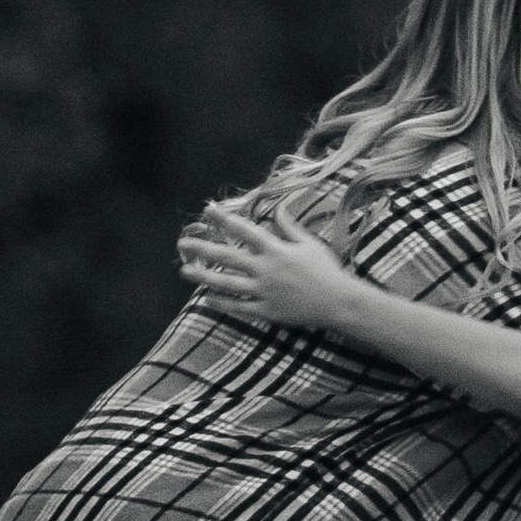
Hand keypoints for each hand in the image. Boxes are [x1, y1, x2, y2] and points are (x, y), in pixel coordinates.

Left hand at [179, 198, 357, 330]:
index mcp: (276, 250)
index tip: (208, 210)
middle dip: (202, 249)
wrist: (338, 302)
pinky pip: (239, 306)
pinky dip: (222, 303)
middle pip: (227, 256)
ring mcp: (264, 292)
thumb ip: (290, 227)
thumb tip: (277, 209)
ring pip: (227, 283)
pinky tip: (207, 297)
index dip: (224, 219)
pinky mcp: (266, 311)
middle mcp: (266, 269)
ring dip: (203, 276)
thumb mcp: (309, 244)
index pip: (244, 230)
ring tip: (184, 271)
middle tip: (182, 243)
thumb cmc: (326, 270)